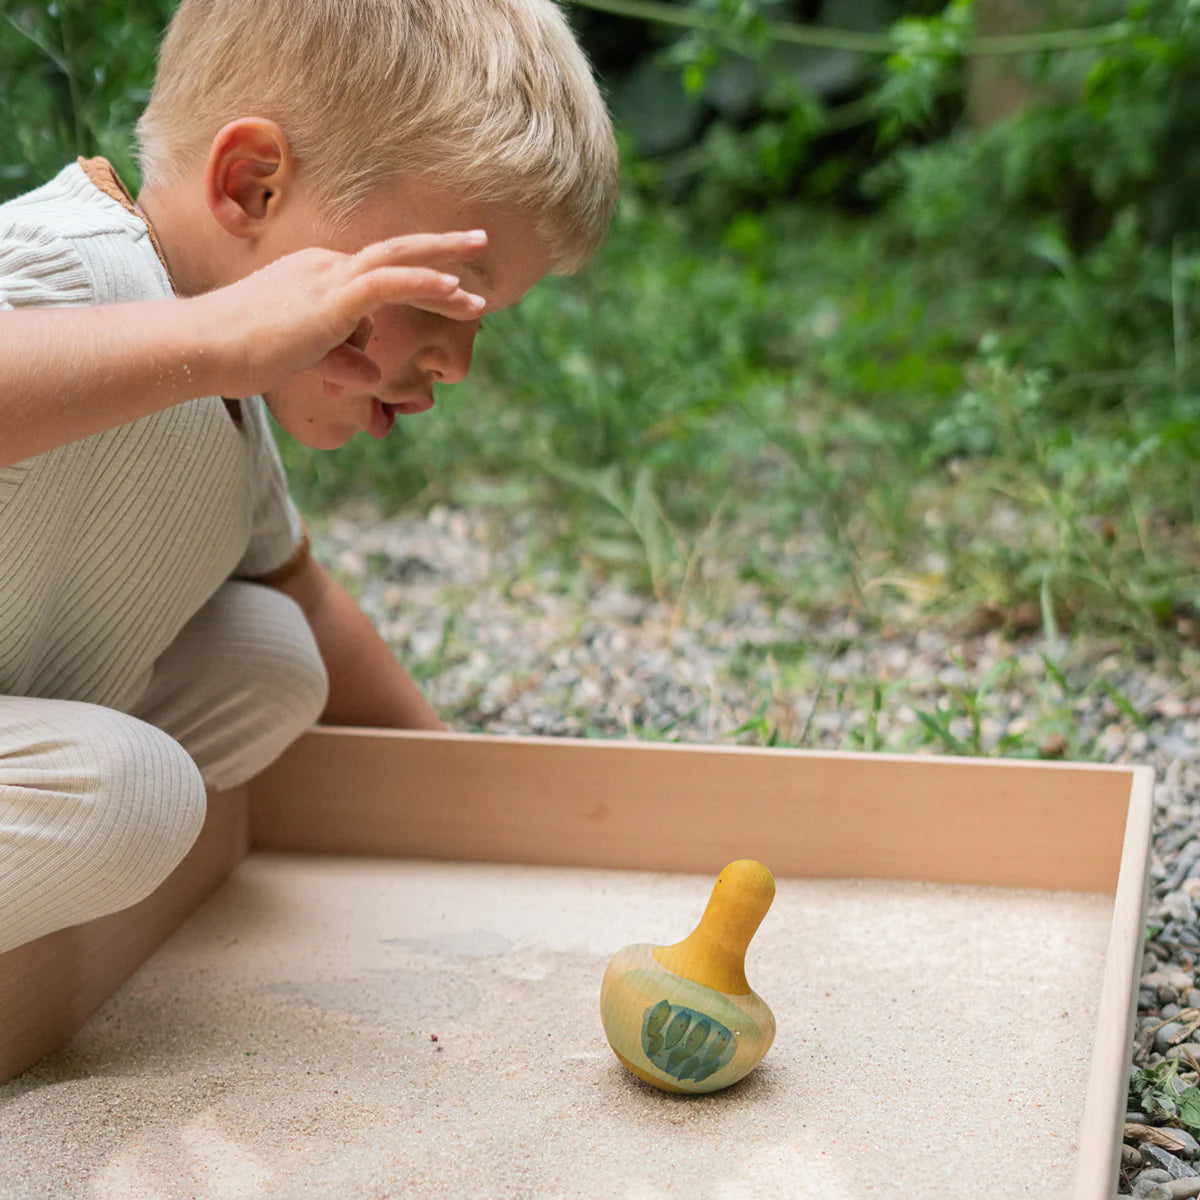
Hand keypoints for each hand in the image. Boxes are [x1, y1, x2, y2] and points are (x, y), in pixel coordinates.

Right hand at [193, 230, 488, 399]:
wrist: (205, 349)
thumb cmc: (244, 356)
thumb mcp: (306, 360)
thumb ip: (342, 362)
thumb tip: (373, 376)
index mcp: (318, 276)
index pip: (376, 275)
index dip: (417, 281)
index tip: (454, 291)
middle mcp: (326, 268)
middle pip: (394, 252)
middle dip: (441, 248)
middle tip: (480, 242)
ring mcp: (328, 280)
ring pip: (397, 261)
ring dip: (444, 264)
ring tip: (480, 272)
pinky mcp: (330, 301)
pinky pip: (387, 283)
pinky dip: (423, 282)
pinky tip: (454, 288)